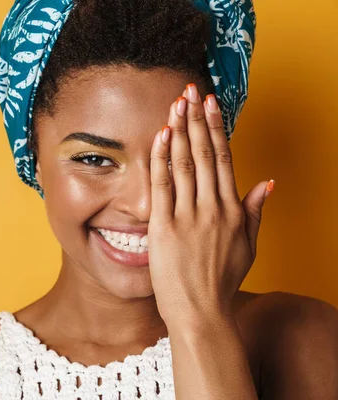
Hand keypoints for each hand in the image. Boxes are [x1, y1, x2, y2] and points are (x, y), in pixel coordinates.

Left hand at [148, 83, 273, 328]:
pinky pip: (162, 187)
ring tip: (176, 104)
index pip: (224, 159)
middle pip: (204, 154)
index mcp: (232, 210)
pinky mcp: (164, 228)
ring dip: (179, 131)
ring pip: (183, 165)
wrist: (200, 312)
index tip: (212, 104)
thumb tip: (267, 183)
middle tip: (190, 91)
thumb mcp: (248, 246)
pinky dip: (161, 160)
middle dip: (197, 119)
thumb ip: (255, 212)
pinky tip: (160, 136)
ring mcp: (187, 218)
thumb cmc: (221, 280)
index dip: (217, 128)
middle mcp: (212, 209)